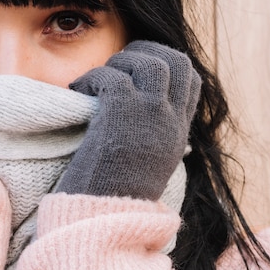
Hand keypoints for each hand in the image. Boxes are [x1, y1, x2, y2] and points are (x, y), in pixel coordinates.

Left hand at [56, 40, 200, 199]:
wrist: (103, 218)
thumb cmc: (112, 192)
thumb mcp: (146, 162)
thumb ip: (150, 133)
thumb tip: (135, 107)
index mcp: (176, 132)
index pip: (191, 78)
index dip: (166, 61)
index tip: (138, 68)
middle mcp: (169, 122)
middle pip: (176, 60)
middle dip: (145, 51)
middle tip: (119, 63)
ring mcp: (149, 117)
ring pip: (149, 62)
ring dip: (120, 62)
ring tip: (99, 80)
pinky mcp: (120, 117)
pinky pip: (111, 76)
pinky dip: (91, 78)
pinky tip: (78, 92)